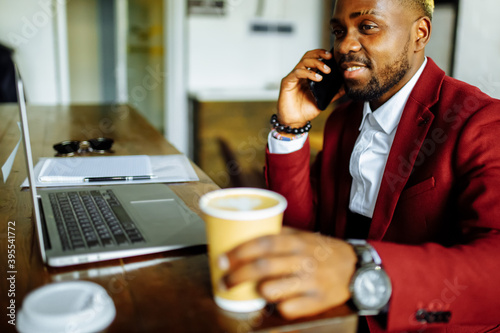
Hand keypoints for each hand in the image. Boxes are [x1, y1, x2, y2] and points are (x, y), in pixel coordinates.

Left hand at [219, 228, 356, 319]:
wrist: (355, 268)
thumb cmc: (323, 250)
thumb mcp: (303, 236)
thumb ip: (278, 234)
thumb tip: (245, 233)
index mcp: (297, 241)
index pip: (263, 243)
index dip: (239, 251)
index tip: (222, 259)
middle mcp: (303, 260)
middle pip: (262, 268)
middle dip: (237, 275)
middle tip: (224, 280)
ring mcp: (310, 282)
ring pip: (272, 290)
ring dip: (258, 292)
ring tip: (254, 291)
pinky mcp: (318, 301)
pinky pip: (289, 309)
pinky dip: (278, 307)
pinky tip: (278, 302)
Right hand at [277, 49, 344, 127]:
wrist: (295, 121)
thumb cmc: (306, 110)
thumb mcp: (324, 100)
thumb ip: (334, 92)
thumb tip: (346, 86)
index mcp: (307, 76)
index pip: (314, 58)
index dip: (322, 54)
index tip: (333, 56)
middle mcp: (300, 74)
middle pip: (308, 56)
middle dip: (319, 54)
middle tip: (330, 58)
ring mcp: (293, 77)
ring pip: (303, 62)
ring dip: (316, 63)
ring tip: (326, 71)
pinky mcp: (287, 82)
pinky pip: (297, 72)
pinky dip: (308, 73)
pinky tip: (317, 78)